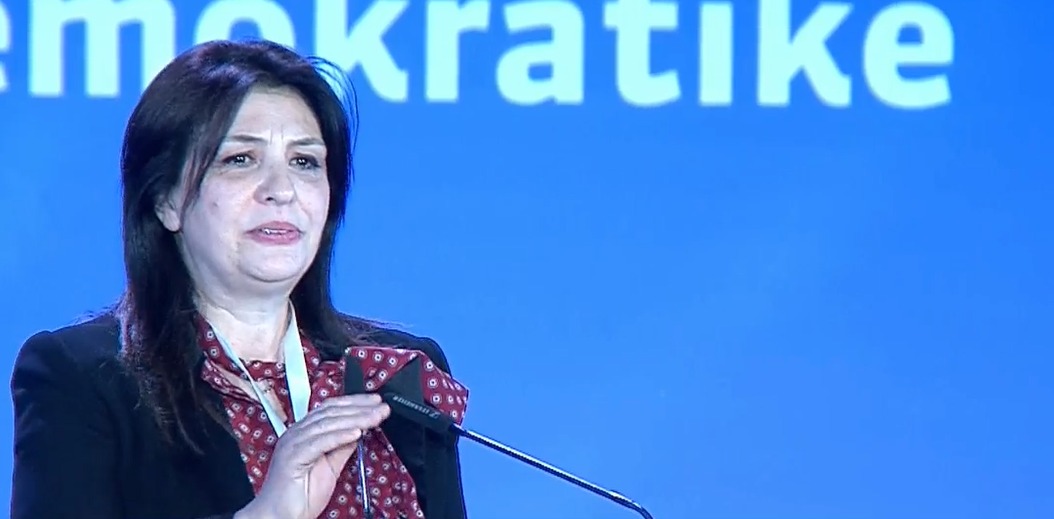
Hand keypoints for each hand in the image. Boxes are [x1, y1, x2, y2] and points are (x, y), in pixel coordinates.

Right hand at [235, 394, 390, 518]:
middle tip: (382, 407)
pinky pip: (319, 443)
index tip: (376, 402)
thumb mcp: (330, 467)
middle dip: (360, 408)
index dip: (355, 403)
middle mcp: (297, 434)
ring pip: (328, 424)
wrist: (278, 516)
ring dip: (356, 419)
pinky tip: (357, 433)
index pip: (331, 409)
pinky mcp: (292, 457)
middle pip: (332, 413)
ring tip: (375, 417)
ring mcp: (293, 444)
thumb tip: (358, 431)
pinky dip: (339, 436)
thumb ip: (342, 448)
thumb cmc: (300, 495)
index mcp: (304, 433)